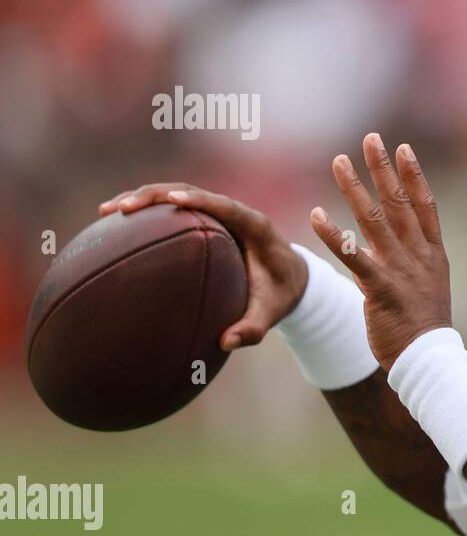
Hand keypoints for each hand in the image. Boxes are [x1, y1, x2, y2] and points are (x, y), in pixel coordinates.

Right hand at [97, 183, 307, 350]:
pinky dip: (147, 213)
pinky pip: (174, 211)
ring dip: (143, 199)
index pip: (225, 206)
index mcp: (255, 226)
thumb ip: (254, 328)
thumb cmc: (281, 294)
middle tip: (121, 209)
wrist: (291, 279)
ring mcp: (218, 214)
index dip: (199, 200)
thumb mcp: (272, 313)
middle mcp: (234, 213)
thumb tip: (226, 342)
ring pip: (176, 195)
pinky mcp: (206, 221)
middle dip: (155, 196)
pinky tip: (116, 225)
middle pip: (192, 192)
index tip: (172, 200)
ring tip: (106, 212)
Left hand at [309, 133, 451, 371]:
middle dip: (383, 169)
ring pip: (375, 221)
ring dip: (355, 189)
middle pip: (400, 203)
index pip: (425, 205)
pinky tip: (316, 216)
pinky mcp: (380, 289)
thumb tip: (404, 245)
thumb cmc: (425, 329)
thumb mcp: (430, 287)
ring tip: (338, 162)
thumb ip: (416, 262)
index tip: (402, 149)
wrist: (429, 360)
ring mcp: (401, 270)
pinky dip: (334, 235)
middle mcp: (418, 256)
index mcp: (433, 254)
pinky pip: (354, 256)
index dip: (413, 175)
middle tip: (370, 139)